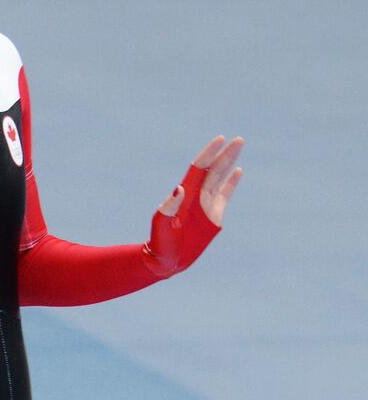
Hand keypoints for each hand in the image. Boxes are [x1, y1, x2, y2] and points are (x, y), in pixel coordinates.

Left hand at [146, 135, 244, 276]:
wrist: (166, 260)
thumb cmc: (160, 242)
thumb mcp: (162, 224)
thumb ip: (170, 207)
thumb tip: (180, 189)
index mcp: (184, 194)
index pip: (199, 167)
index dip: (210, 153)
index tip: (220, 139)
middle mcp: (196, 196)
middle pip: (213, 169)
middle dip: (224, 154)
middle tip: (238, 139)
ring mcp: (205, 205)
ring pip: (219, 178)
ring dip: (229, 163)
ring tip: (238, 147)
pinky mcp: (213, 216)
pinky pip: (224, 194)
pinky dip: (231, 183)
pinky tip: (238, 171)